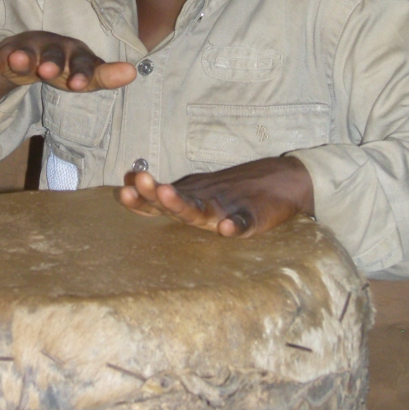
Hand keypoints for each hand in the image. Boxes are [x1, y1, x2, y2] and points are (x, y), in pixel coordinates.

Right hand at [0, 31, 135, 119]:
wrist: (35, 54)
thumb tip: (132, 73)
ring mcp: (27, 48)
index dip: (80, 72)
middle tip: (47, 71)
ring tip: (15, 62)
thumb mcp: (86, 75)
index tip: (78, 86)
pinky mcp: (5, 53)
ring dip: (20, 56)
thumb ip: (106, 76)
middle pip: (51, 53)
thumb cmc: (66, 67)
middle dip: (49, 61)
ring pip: (24, 51)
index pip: (81, 62)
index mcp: (75, 52)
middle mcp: (51, 46)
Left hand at [117, 156, 314, 236]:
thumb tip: (131, 187)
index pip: (160, 204)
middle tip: (139, 181)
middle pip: (176, 202)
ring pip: (203, 209)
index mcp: (192, 202)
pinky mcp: (252, 216)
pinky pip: (244, 222)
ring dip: (183, 203)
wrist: (283, 181)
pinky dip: (237, 225)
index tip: (125, 190)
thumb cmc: (236, 192)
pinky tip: (228, 228)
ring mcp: (227, 209)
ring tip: (164, 192)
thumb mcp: (203, 194)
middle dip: (155, 194)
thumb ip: (173, 196)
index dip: (142, 200)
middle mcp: (205, 203)